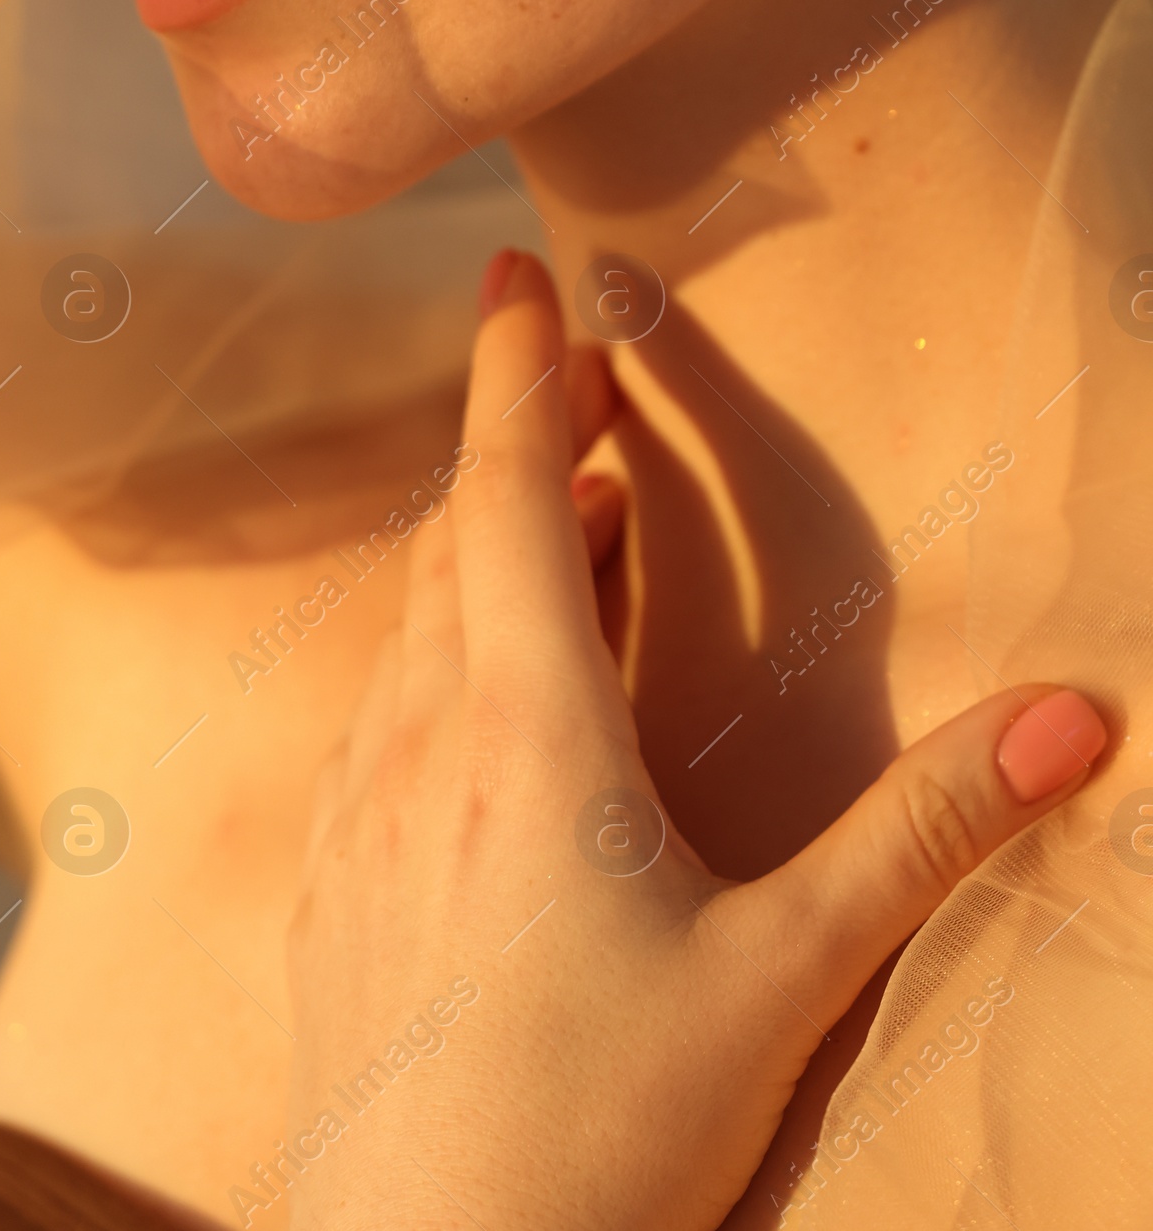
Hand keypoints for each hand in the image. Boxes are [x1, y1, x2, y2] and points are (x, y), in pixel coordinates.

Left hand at [279, 252, 1105, 1230]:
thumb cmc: (602, 1136)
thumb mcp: (788, 977)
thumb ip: (925, 834)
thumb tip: (1078, 712)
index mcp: (526, 731)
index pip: (501, 493)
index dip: (509, 372)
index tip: (509, 273)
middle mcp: (421, 743)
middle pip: (453, 540)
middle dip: (510, 443)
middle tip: (570, 391)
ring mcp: (359, 816)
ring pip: (409, 624)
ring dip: (475, 549)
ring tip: (551, 525)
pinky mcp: (332, 887)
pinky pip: (377, 712)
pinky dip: (433, 647)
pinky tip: (475, 698)